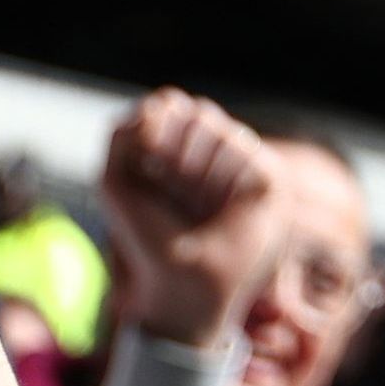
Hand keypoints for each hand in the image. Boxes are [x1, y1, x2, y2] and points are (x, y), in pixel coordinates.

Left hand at [93, 89, 285, 352]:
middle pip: (196, 110)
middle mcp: (210, 156)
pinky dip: (225, 174)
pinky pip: (246, 146)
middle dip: (174, 152)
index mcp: (175, 152)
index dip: (155, 133)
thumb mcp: (115, 180)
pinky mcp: (269, 181)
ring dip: (196, 168)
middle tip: (173, 194)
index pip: (171, 104)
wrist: (181, 282)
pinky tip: (222, 206)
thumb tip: (163, 102)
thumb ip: (123, 132)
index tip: (148, 172)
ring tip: (198, 206)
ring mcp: (240, 168)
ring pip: (220, 126)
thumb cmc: (146, 239)